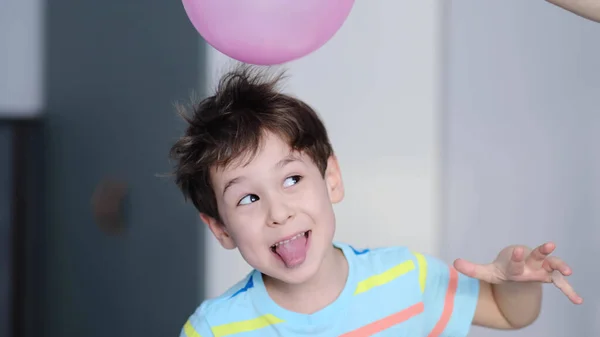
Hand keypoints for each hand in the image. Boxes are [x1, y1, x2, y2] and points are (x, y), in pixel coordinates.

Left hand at [453, 242, 582, 303]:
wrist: (516, 265)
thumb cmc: (502, 270)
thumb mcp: (487, 272)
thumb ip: (472, 269)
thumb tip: (455, 263)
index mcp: (514, 263)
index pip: (515, 260)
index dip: (517, 256)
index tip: (519, 250)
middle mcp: (529, 263)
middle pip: (536, 256)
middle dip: (542, 251)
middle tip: (549, 244)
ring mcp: (541, 269)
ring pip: (552, 264)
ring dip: (560, 264)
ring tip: (568, 270)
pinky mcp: (549, 276)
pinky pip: (561, 283)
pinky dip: (569, 291)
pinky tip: (577, 301)